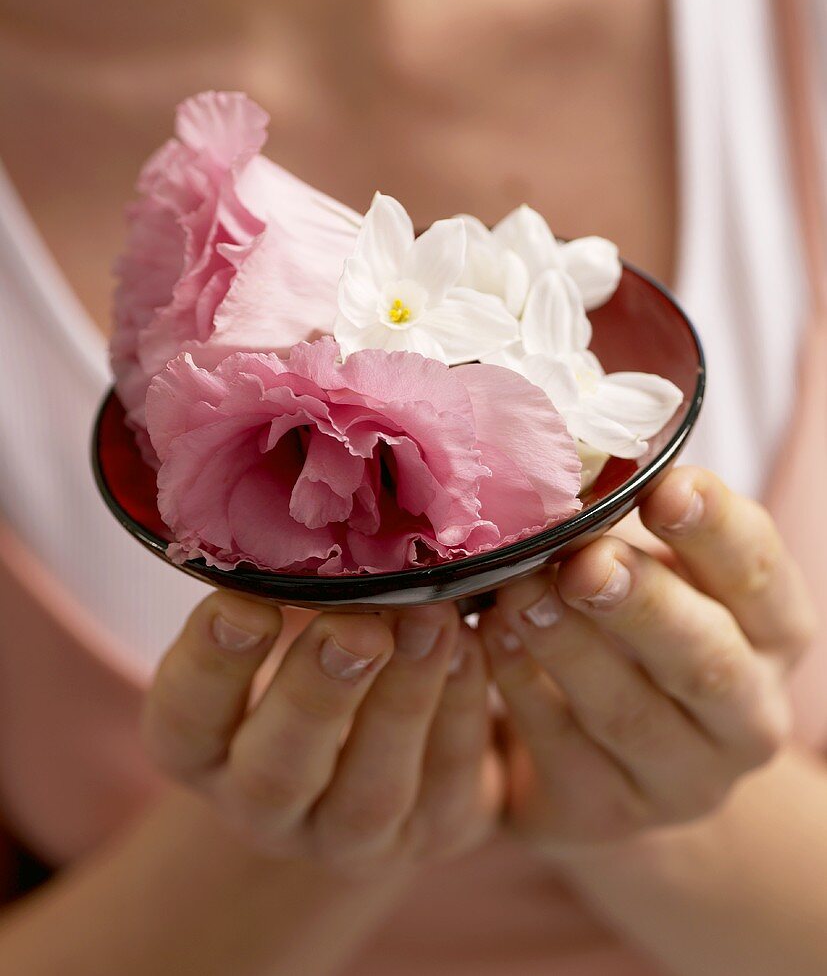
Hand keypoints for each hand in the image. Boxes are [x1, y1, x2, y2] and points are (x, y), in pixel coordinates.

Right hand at [143, 597, 498, 877]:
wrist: (376, 744)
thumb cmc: (312, 649)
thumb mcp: (281, 621)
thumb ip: (283, 585)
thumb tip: (310, 508)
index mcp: (204, 748)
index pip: (185, 719)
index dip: (209, 666)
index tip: (243, 603)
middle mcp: (263, 806)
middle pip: (275, 772)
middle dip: (317, 695)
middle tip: (356, 627)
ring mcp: (347, 835)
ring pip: (370, 794)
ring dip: (404, 701)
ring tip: (432, 618)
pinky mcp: (427, 835)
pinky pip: (447, 786)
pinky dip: (462, 712)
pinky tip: (475, 646)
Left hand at [478, 467, 816, 856]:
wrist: (606, 756)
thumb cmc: (630, 630)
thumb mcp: (656, 574)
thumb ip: (630, 530)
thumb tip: (568, 459)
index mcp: (770, 635)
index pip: (761, 577)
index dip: (718, 531)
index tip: (668, 486)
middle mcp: (745, 714)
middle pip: (707, 660)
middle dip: (645, 604)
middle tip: (588, 560)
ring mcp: (681, 778)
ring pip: (629, 714)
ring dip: (569, 648)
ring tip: (518, 592)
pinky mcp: (605, 812)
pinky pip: (560, 751)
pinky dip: (519, 690)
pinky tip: (486, 642)